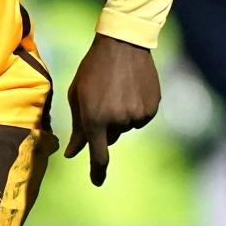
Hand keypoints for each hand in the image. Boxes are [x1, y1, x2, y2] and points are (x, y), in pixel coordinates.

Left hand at [64, 34, 160, 185]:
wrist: (122, 44)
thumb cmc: (92, 69)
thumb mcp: (77, 96)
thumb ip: (77, 128)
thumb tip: (73, 154)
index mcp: (95, 118)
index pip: (98, 153)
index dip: (97, 170)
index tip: (96, 181)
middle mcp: (118, 120)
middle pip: (111, 136)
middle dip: (105, 125)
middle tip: (103, 99)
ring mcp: (137, 114)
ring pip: (127, 128)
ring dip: (121, 116)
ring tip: (117, 90)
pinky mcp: (152, 107)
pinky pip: (142, 119)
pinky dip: (136, 110)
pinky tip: (131, 90)